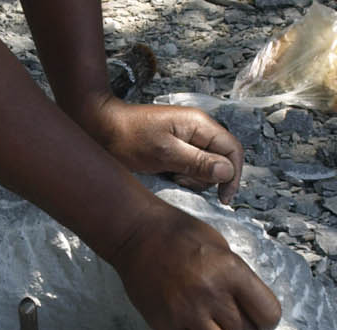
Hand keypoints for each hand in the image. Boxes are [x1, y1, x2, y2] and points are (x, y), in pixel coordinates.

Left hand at [77, 97, 244, 204]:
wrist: (101, 129)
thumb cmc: (128, 138)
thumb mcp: (164, 153)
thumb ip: (198, 162)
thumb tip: (227, 172)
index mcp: (199, 124)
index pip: (233, 149)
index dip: (234, 175)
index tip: (224, 197)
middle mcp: (198, 129)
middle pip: (222, 160)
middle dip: (207, 177)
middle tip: (181, 179)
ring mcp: (188, 138)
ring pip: (207, 166)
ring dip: (193, 177)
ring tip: (170, 175)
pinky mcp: (178, 148)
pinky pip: (192, 166)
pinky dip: (183, 175)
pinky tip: (167, 174)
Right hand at [108, 203, 280, 329]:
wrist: (138, 236)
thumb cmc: (182, 236)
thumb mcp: (222, 247)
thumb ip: (238, 279)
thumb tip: (251, 309)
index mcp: (232, 271)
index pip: (268, 314)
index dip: (268, 324)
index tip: (261, 324)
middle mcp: (212, 294)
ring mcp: (188, 312)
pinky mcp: (167, 325)